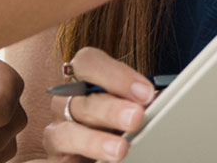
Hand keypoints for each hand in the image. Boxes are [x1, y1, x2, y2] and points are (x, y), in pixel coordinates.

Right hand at [43, 47, 155, 161]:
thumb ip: (139, 101)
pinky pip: (58, 161)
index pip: (88, 62)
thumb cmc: (117, 124)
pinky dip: (79, 159)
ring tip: (120, 149)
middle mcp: (65, 103)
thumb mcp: (128, 107)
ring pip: (67, 132)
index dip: (116, 75)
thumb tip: (161, 99)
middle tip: (136, 117)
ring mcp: (57, 132)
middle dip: (111, 109)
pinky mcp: (56, 160)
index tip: (145, 91)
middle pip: (81, 99)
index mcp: (82, 80)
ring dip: (94, 140)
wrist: (99, 157)